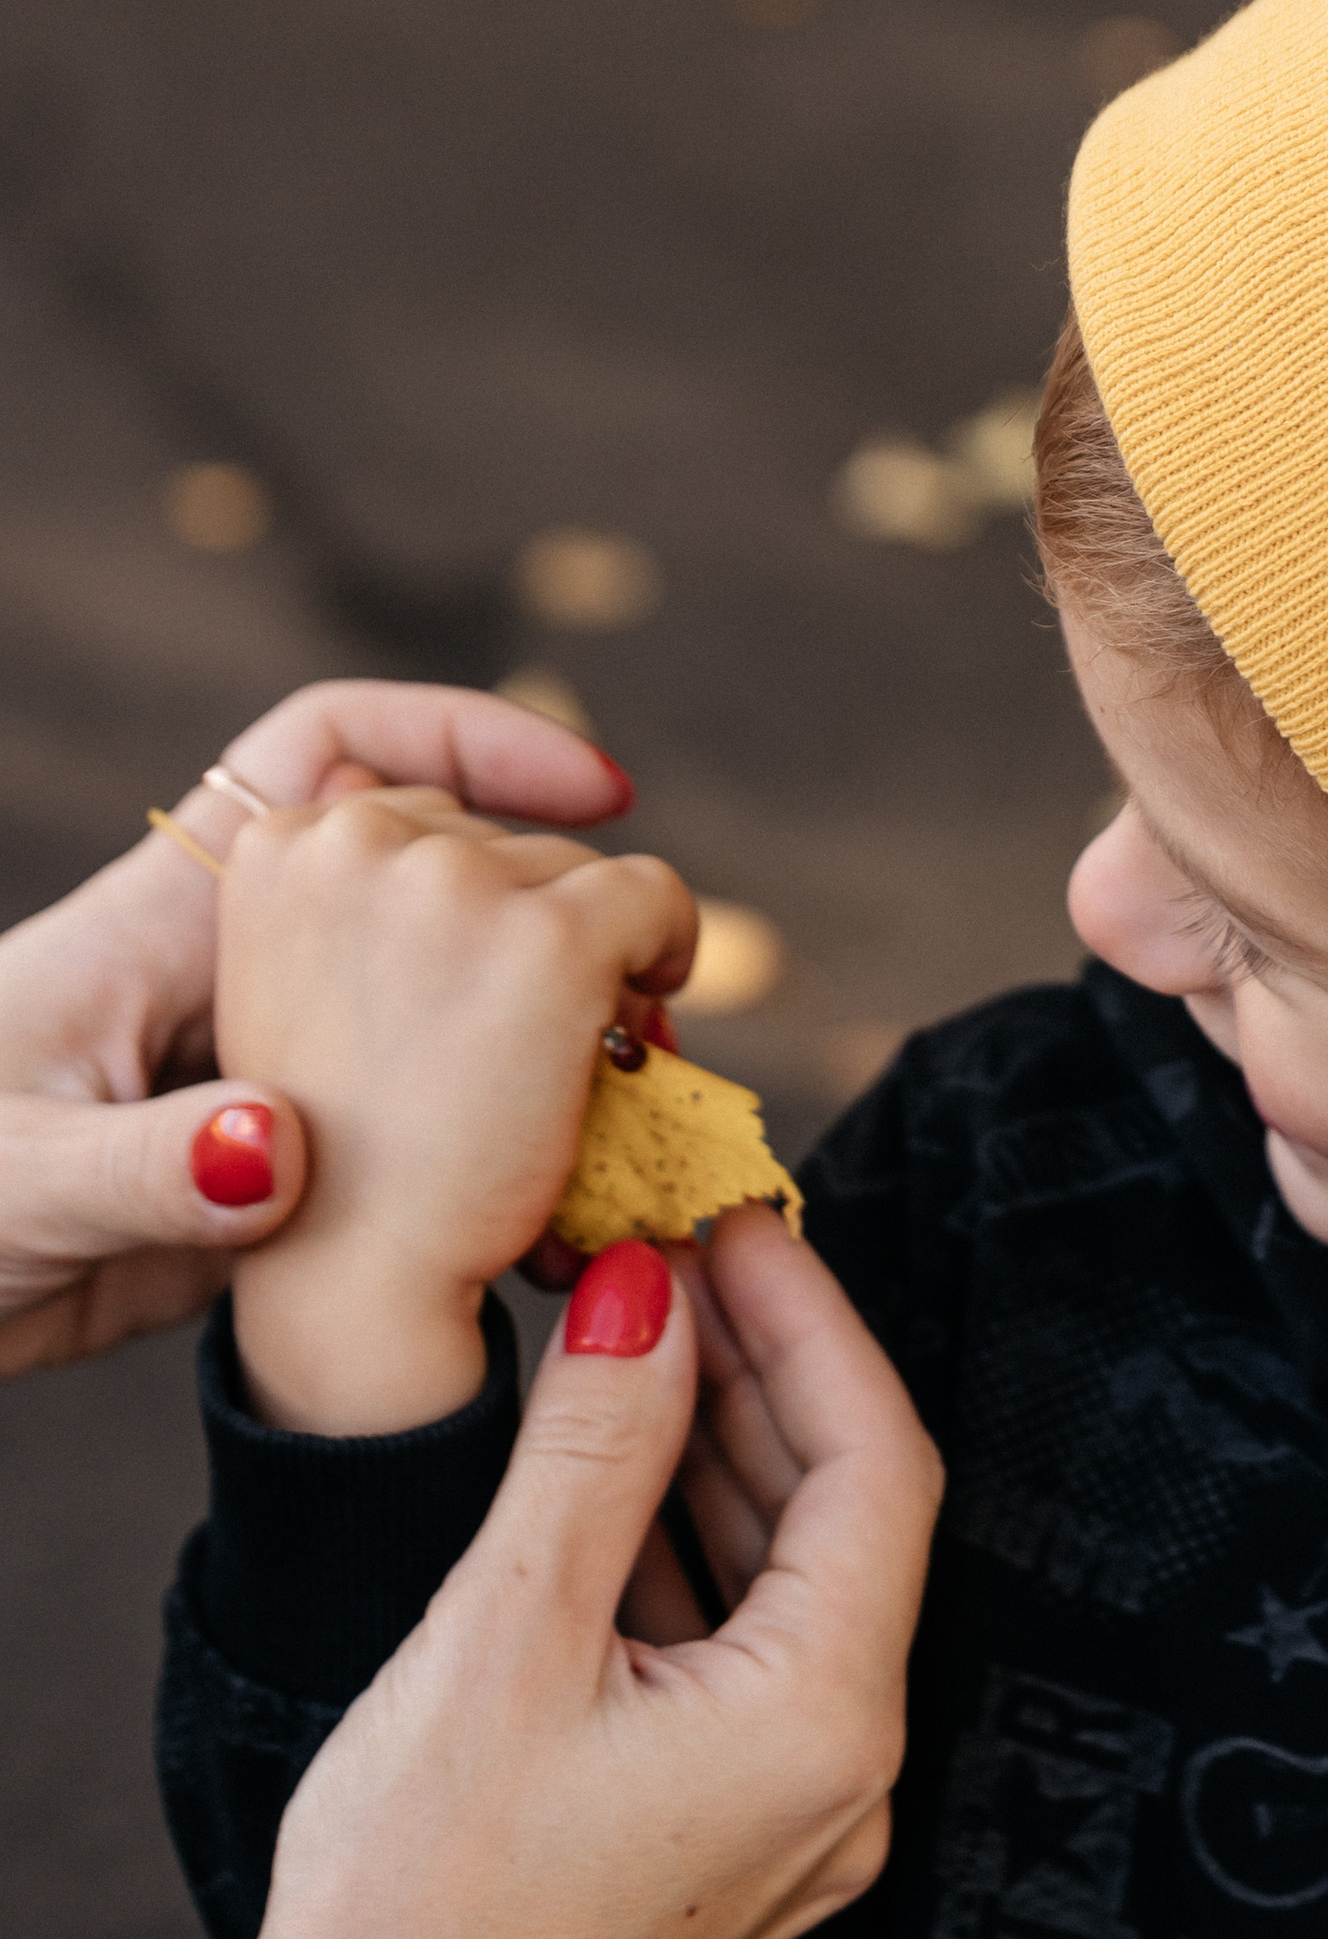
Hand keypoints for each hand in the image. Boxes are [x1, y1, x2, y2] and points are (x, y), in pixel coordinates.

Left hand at [0, 681, 632, 1380]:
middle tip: (653, 989)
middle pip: (432, 867)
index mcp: (167, 921)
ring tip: (638, 1083)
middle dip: (554, 899)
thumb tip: (278, 1149)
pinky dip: (507, 1139)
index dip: (469, 737)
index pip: (330, 752)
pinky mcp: (274, 1178)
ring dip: (547, 1021)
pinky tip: (564, 1201)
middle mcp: (236, 972)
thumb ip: (146, 1168)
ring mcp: (265, 1069)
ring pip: (446, 995)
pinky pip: (423, 1121)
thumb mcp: (15, 1185)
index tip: (598, 797)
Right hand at [0, 1208, 939, 1938]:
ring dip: (719, 1458)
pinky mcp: (730, 1843)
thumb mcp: (508, 1627)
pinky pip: (746, 1658)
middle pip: (845, 1521)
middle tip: (674, 1251)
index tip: (732, 1219)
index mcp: (831, 1725)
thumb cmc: (417, 1892)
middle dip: (760, 1377)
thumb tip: (650, 1288)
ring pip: (792, 1585)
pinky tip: (614, 1475)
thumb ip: (599, 1444)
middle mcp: (851, 1781)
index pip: (875, 1465)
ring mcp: (798, 1823)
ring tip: (635, 1331)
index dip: (809, 1323)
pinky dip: (690, 1555)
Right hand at [219, 791, 694, 1432]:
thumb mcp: (310, 985)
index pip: (422, 818)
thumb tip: (494, 852)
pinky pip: (654, 894)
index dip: (464, 905)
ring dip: (593, 953)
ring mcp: (453, 883)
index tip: (465, 987)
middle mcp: (353, 839)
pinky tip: (643, 1014)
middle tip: (522, 1040)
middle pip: (503, 841)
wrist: (355, 1276)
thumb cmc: (345, 1154)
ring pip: (577, 872)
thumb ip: (369, 901)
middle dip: (530, 926)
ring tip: (562, 1056)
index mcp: (278, 844)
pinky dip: (670, 945)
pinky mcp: (550, 937)